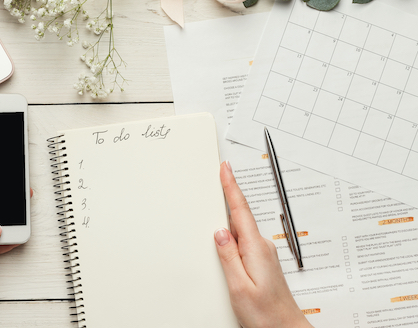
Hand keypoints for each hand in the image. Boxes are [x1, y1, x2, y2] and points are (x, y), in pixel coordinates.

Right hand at [214, 161, 312, 327]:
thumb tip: (219, 232)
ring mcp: (263, 255)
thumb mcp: (238, 287)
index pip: (240, 210)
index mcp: (255, 249)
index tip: (226, 168)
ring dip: (229, 218)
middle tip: (218, 177)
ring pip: (241, 230)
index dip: (232, 187)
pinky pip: (243, 242)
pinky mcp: (262, 263)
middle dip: (228, 197)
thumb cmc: (265, 315)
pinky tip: (226, 238)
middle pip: (240, 217)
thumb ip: (228, 257)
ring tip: (217, 209)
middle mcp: (262, 248)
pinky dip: (233, 234)